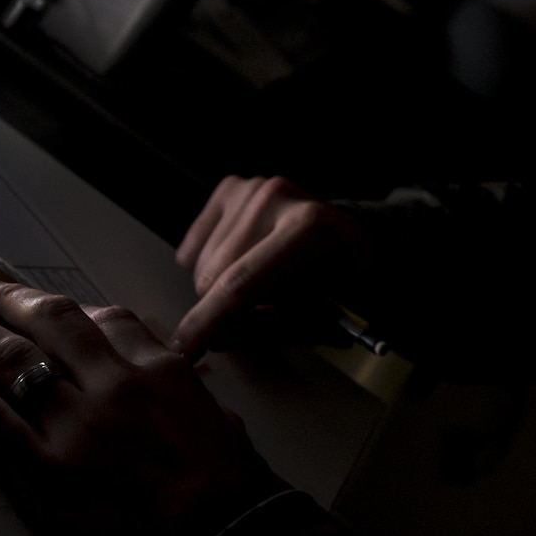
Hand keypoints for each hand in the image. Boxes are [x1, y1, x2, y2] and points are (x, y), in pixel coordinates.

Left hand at [0, 279, 283, 535]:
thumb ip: (188, 394)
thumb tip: (176, 384)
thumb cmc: (234, 494)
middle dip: (7, 301)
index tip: (43, 304)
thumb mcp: (221, 421)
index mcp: (159, 369)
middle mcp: (113, 383)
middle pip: (48, 322)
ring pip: (9, 358)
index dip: (64, 309)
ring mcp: (76, 424)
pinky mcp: (45, 468)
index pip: (104, 319)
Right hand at [171, 175, 366, 359]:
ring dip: (220, 287)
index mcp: (310, 228)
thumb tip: (216, 338)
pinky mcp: (232, 188)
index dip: (209, 320)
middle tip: (261, 311)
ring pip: (201, 263)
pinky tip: (241, 262)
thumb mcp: (326, 314)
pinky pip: (196, 244)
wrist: (351, 233)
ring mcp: (251, 188)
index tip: (184, 348)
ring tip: (260, 284)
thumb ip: (273, 330)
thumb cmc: (343, 278)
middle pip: (214, 275)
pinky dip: (209, 263)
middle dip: (224, 308)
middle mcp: (275, 198)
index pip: (243, 282)